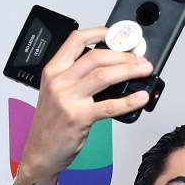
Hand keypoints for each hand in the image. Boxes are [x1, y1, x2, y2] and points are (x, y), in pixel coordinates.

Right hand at [13, 27, 152, 184]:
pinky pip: (109, 106)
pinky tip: (141, 97)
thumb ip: (76, 78)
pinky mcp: (79, 118)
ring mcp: (68, 99)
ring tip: (144, 71)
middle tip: (140, 58)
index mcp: (53, 70)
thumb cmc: (51, 123)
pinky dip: (129, 100)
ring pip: (104, 76)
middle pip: (96, 57)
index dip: (100, 32)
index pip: (76, 40)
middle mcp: (59, 81)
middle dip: (124, 55)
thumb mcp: (56, 93)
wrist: (40, 151)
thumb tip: (109, 67)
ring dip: (129, 70)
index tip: (118, 34)